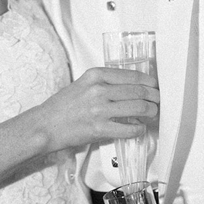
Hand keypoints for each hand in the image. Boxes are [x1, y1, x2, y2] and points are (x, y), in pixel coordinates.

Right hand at [36, 66, 159, 157]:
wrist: (45, 125)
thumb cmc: (64, 105)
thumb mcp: (84, 83)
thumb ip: (106, 82)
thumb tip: (133, 86)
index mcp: (96, 75)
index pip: (133, 75)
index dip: (150, 82)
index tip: (156, 87)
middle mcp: (99, 89)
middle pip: (139, 91)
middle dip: (154, 97)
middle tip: (159, 102)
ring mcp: (99, 109)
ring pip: (138, 108)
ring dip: (150, 112)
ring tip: (153, 114)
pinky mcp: (99, 129)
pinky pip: (128, 128)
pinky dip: (138, 129)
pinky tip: (140, 128)